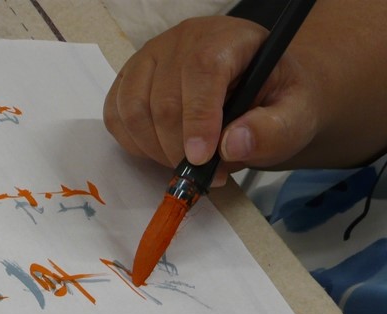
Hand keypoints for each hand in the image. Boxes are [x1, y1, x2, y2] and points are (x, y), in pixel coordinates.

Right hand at [103, 16, 322, 184]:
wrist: (259, 94)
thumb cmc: (275, 101)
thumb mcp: (296, 114)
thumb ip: (275, 129)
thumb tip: (232, 145)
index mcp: (226, 38)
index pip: (201, 69)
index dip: (197, 117)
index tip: (201, 159)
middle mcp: (180, 41)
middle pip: (162, 98)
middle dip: (178, 148)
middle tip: (206, 174)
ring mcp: (148, 59)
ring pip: (132, 110)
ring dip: (155, 150)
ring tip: (186, 164)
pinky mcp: (128, 81)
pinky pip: (117, 118)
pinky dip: (136, 144)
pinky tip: (163, 151)